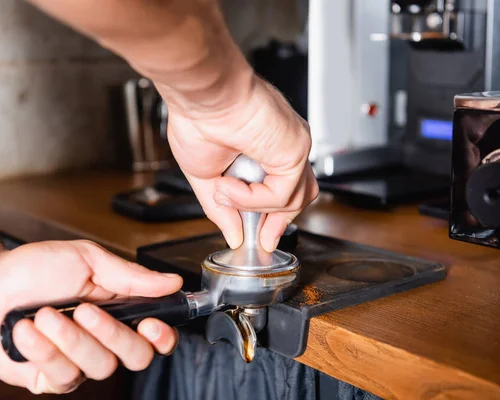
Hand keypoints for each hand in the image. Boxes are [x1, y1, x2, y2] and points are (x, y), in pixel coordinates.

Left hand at [0, 240, 181, 393]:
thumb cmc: (32, 269)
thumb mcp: (87, 260)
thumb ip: (132, 276)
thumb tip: (172, 282)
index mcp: (120, 309)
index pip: (157, 336)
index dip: (162, 336)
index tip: (150, 323)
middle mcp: (104, 339)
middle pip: (136, 356)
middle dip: (111, 334)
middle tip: (84, 310)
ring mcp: (79, 361)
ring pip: (100, 367)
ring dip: (70, 339)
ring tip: (45, 315)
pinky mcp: (51, 378)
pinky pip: (63, 377)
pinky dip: (44, 351)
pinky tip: (28, 332)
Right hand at [167, 75, 318, 251]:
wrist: (201, 95)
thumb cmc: (199, 119)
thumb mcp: (206, 176)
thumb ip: (223, 209)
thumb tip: (233, 235)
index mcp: (266, 147)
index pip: (284, 187)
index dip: (275, 215)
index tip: (263, 237)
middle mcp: (285, 146)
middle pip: (300, 194)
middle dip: (280, 221)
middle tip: (264, 239)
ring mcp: (293, 147)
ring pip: (293, 198)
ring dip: (254, 206)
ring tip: (224, 192)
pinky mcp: (296, 149)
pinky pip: (282, 192)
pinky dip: (254, 198)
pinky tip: (231, 185)